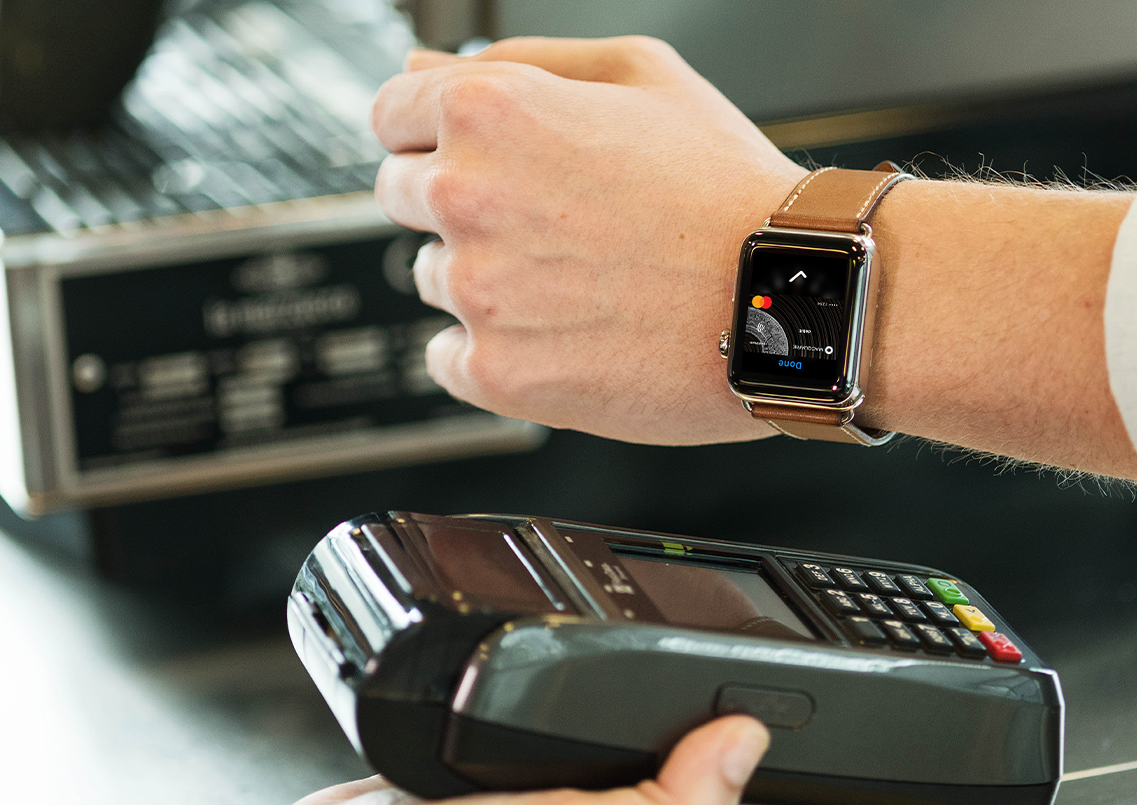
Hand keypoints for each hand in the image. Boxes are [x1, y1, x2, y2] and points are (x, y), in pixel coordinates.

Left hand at [372, 37, 804, 445]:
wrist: (786, 296)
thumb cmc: (725, 190)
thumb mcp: (641, 75)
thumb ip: (521, 59)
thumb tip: (425, 66)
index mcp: (490, 110)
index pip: (390, 115)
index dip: (431, 136)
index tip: (469, 160)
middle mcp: (467, 195)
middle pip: (399, 197)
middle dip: (457, 204)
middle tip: (542, 224)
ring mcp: (477, 290)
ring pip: (431, 280)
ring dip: (481, 281)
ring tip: (573, 282)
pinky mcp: (496, 372)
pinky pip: (445, 359)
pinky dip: (488, 352)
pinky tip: (557, 334)